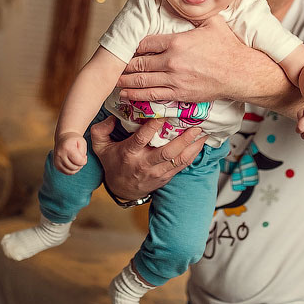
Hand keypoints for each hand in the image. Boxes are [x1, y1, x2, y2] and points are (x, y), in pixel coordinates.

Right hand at [54, 132, 86, 174]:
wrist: (63, 138)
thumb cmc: (74, 140)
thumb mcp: (82, 142)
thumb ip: (83, 152)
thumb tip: (81, 162)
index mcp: (67, 147)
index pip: (79, 161)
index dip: (84, 160)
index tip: (84, 156)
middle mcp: (60, 154)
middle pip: (75, 167)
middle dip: (80, 164)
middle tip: (80, 157)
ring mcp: (56, 160)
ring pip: (71, 171)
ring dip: (76, 168)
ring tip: (77, 160)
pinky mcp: (56, 165)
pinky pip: (66, 172)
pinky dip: (71, 170)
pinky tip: (73, 163)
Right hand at [90, 116, 207, 198]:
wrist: (122, 189)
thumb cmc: (113, 163)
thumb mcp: (100, 147)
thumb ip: (101, 130)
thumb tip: (112, 117)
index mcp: (129, 153)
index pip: (141, 139)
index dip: (152, 127)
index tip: (163, 114)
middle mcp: (144, 163)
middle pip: (166, 151)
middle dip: (183, 138)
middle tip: (195, 125)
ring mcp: (157, 171)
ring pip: (178, 159)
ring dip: (192, 146)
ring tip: (203, 133)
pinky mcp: (166, 176)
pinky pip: (182, 165)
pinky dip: (193, 154)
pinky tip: (201, 143)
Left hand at [117, 15, 247, 102]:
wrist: (240, 73)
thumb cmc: (228, 47)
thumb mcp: (212, 23)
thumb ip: (195, 13)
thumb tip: (188, 0)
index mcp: (177, 42)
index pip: (145, 44)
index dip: (133, 47)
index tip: (127, 48)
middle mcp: (172, 62)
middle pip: (139, 64)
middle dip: (124, 66)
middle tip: (113, 67)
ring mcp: (175, 80)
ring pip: (142, 82)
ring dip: (126, 82)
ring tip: (114, 82)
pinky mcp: (180, 94)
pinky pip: (153, 96)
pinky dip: (137, 96)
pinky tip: (127, 95)